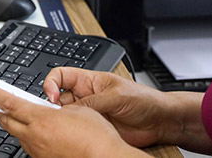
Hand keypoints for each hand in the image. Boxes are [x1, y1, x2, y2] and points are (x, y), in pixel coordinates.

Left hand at [0, 83, 137, 157]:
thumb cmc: (96, 136)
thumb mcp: (77, 109)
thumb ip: (57, 107)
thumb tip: (49, 108)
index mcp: (41, 119)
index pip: (9, 103)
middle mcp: (35, 137)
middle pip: (7, 121)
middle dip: (1, 110)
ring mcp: (38, 151)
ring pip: (17, 135)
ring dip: (16, 124)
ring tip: (23, 117)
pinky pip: (29, 147)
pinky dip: (29, 137)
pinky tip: (39, 134)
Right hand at [43, 67, 179, 147]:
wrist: (160, 121)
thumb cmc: (144, 99)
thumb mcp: (116, 96)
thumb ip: (92, 102)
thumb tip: (70, 108)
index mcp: (89, 81)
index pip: (61, 76)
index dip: (51, 83)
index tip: (51, 96)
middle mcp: (86, 97)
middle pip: (59, 98)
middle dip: (53, 105)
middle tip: (54, 115)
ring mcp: (90, 113)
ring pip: (66, 116)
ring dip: (63, 120)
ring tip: (66, 125)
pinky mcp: (95, 129)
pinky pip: (77, 130)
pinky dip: (72, 133)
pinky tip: (75, 135)